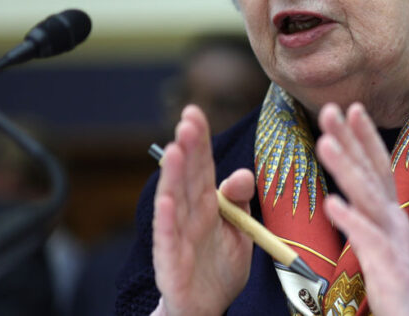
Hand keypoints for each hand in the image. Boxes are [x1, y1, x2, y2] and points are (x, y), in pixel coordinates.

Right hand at [151, 105, 254, 315]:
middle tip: (188, 119)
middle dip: (188, 148)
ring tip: (175, 150)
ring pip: (174, 202)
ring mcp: (177, 239)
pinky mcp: (172, 263)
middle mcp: (189, 217)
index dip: (199, 141)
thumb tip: (241, 173)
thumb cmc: (221, 265)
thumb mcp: (240, 229)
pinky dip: (166, 219)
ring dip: (174, 176)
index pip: (202, 167)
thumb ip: (240, 200)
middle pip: (188, 178)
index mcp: (207, 206)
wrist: (209, 307)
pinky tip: (166, 198)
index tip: (195, 112)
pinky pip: (168, 239)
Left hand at [315, 103, 408, 315]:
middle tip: (331, 107)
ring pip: (370, 199)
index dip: (364, 139)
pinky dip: (353, 221)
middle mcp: (396, 226)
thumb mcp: (387, 255)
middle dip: (352, 139)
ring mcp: (395, 247)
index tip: (350, 108)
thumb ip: (373, 230)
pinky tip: (332, 203)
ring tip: (324, 142)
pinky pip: (369, 242)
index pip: (379, 171)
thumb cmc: (407, 296)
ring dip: (347, 168)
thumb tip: (355, 206)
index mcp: (392, 221)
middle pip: (374, 175)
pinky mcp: (390, 274)